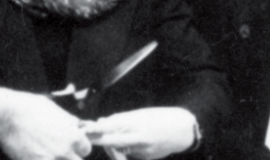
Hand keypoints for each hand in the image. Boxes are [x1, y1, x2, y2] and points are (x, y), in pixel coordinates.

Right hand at [0, 87, 91, 159]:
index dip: (80, 146)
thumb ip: (69, 121)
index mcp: (72, 136)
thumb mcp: (56, 110)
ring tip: (48, 151)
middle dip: (71, 156)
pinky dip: (42, 159)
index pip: (86, 149)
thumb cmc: (31, 108)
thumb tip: (77, 126)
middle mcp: (63, 151)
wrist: (7, 115)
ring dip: (57, 159)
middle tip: (61, 150)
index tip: (73, 144)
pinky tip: (36, 154)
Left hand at [82, 107, 196, 159]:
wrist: (183, 130)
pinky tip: (125, 143)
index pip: (114, 127)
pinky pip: (129, 154)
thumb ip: (122, 119)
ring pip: (119, 149)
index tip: (85, 128)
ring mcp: (143, 150)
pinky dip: (123, 149)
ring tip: (107, 137)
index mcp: (139, 124)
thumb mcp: (142, 114)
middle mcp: (140, 138)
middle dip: (99, 140)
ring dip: (111, 145)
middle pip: (114, 141)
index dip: (98, 129)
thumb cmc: (161, 118)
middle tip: (87, 136)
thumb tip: (103, 121)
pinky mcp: (145, 158)